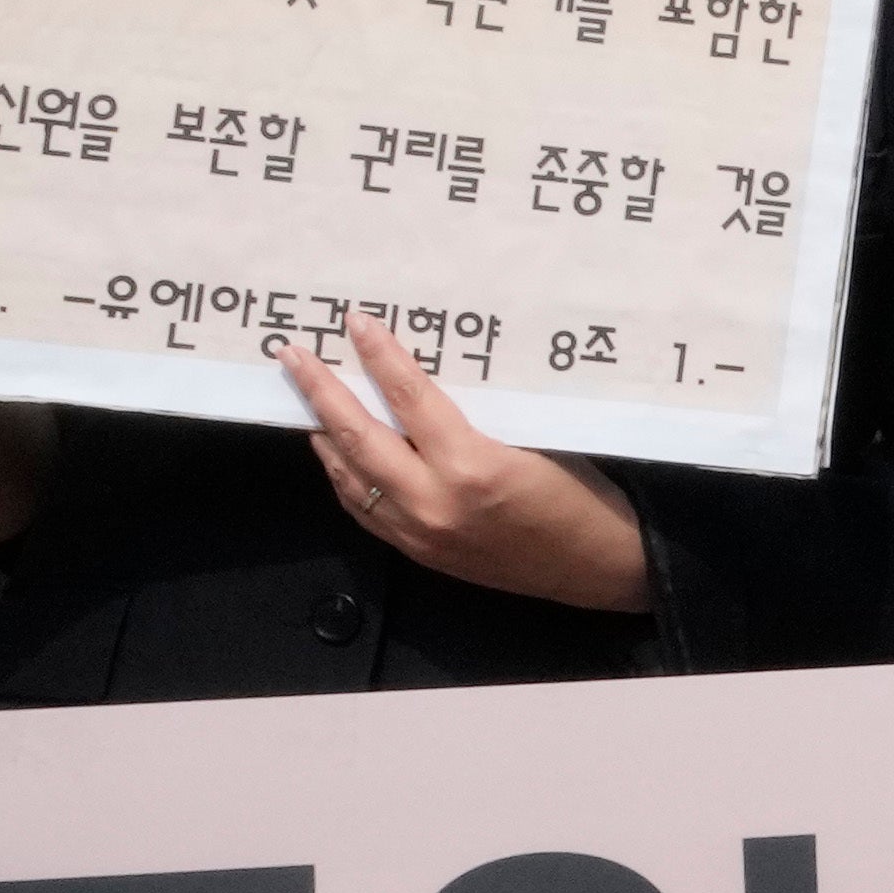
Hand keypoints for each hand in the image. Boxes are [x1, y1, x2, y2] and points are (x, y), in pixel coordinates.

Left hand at [284, 317, 649, 609]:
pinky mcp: (420, 553)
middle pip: (358, 436)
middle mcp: (434, 502)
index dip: (380, 356)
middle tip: (293, 357)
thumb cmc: (584, 496)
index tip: (356, 324)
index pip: (409, 397)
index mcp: (472, 466)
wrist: (600, 568)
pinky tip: (340, 455)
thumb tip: (424, 387)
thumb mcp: (536, 441)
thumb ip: (475, 419)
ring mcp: (421, 533)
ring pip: (350, 476)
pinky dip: (345, 476)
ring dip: (323, 434)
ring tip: (306, 401)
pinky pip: (364, 510)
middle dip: (321, 391)